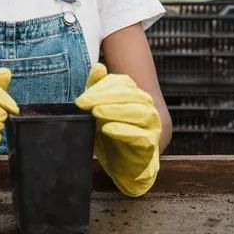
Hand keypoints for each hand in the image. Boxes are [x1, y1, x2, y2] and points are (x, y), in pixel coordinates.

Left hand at [75, 64, 160, 196]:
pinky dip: (125, 131)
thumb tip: (98, 67)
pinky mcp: (151, 145)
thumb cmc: (111, 136)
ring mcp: (151, 126)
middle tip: (84, 103)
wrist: (122, 166)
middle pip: (130, 95)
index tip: (81, 99)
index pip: (122, 83)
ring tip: (97, 112)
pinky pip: (141, 136)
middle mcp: (146, 107)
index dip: (101, 88)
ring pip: (139, 112)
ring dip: (115, 110)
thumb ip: (97, 90)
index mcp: (135, 95)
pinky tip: (108, 128)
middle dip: (105, 97)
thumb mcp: (98, 111)